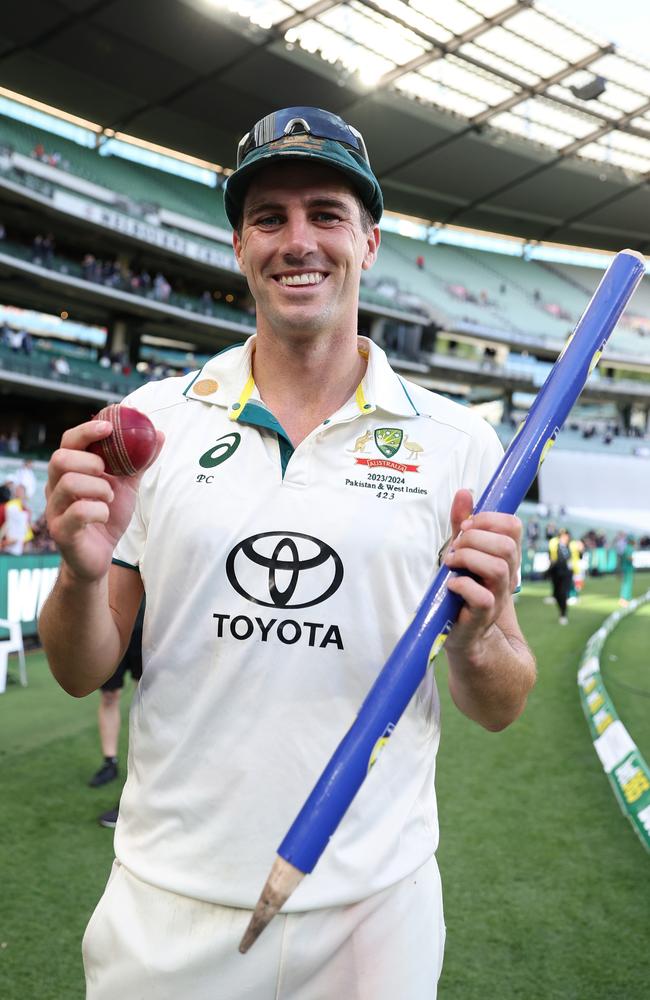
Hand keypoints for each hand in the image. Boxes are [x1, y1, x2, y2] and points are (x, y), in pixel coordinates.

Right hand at [45, 419, 163, 583]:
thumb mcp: (126, 486)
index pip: (68, 441)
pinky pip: (77, 512)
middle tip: (106, 471)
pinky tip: (104, 515)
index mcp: (70, 471)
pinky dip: (98, 511)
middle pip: (59, 458)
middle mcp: (56, 487)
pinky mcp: (61, 531)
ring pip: (68, 483)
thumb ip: (139, 462)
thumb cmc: (108, 517)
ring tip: (109, 498)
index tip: (107, 427)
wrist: (100, 556)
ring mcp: (56, 509)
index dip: (86, 431)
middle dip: (89, 461)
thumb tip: (159, 434)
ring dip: (98, 487)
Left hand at [443, 488, 520, 656]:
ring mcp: (497, 598)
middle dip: (474, 539)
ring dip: (468, 559)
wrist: (469, 641)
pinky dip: (463, 586)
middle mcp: (506, 576)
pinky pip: (483, 598)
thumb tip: (465, 492)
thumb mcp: (464, 555)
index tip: (467, 526)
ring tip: (451, 564)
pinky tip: (451, 586)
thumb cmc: (463, 593)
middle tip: (455, 549)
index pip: (513, 526)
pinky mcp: (482, 619)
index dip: (490, 519)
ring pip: (498, 568)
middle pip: (505, 545)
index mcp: (504, 558)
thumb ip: (464, 525)